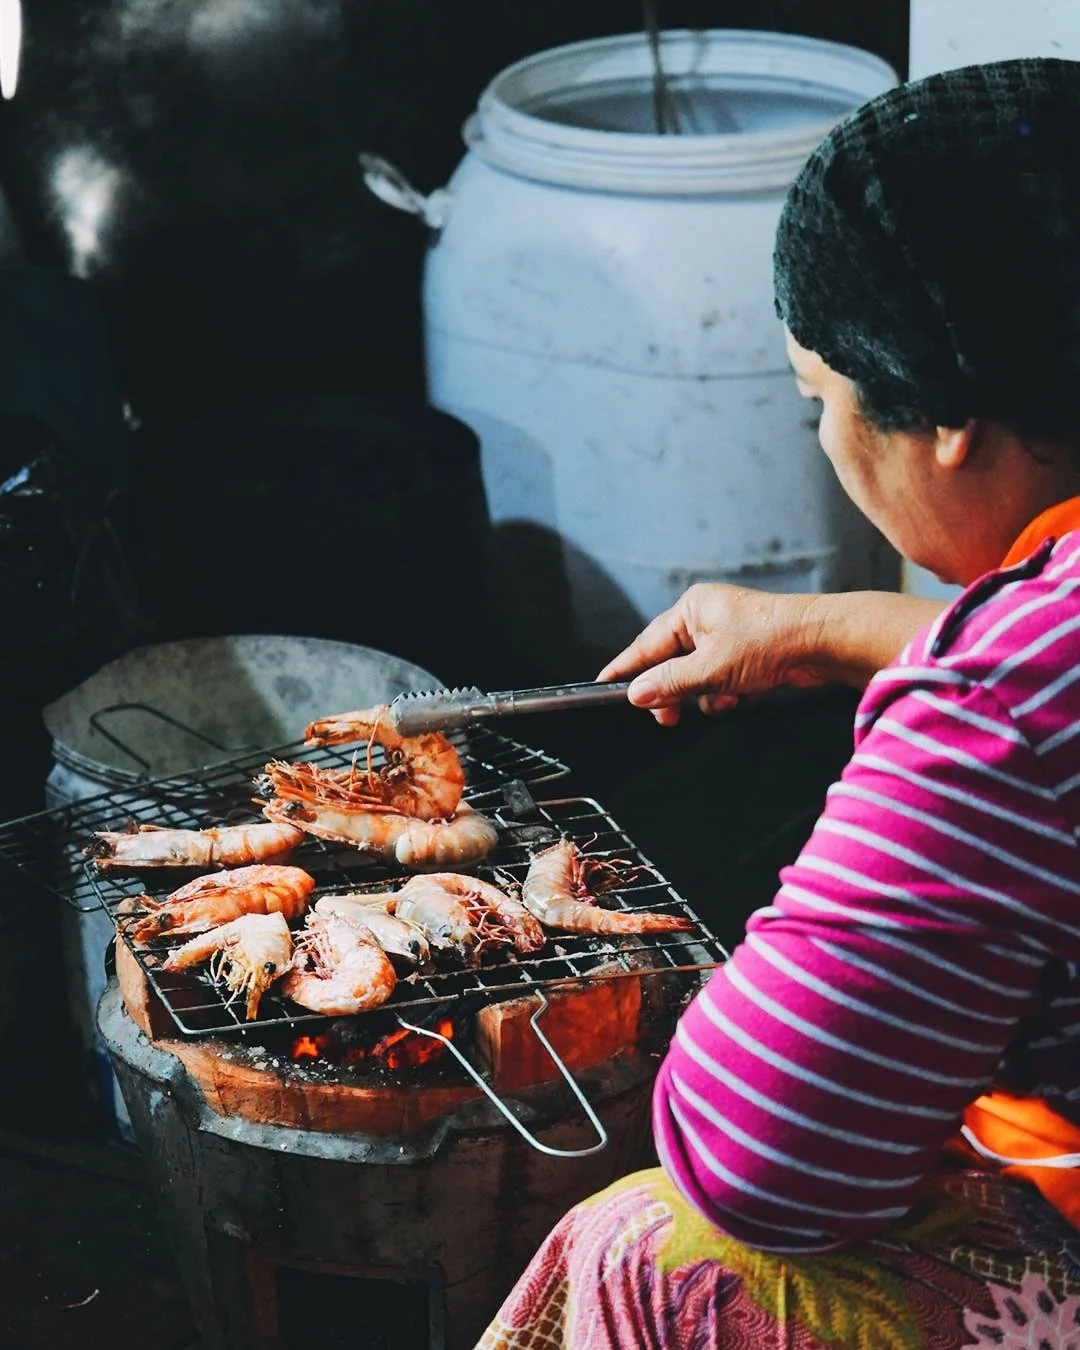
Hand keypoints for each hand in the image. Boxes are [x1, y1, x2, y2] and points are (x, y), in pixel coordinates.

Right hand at [597, 584, 828, 725]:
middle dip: (673, 691)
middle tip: (667, 717)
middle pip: (670, 663)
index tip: (604, 683)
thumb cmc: (770, 641)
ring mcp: (727, 636)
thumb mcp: (710, 668)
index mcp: (691, 609)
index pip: (646, 643)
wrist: (822, 642)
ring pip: (696, 676)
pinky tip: (742, 694)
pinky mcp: (746, 653)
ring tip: (724, 697)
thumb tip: (637, 693)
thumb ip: (669, 683)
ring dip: (705, 694)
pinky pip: (720, 679)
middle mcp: (706, 618)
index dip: (626, 667)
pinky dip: (726, 692)